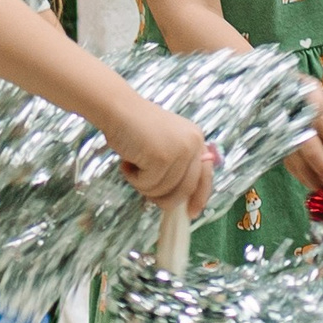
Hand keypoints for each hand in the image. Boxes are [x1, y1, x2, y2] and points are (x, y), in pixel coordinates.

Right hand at [105, 99, 214, 217]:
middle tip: (145, 190)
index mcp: (196, 140)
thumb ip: (177, 165)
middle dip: (164, 198)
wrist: (117, 109)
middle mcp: (193, 144)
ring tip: (132, 165)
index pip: (205, 176)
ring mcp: (180, 151)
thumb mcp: (165, 144)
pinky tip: (127, 162)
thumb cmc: (135, 128)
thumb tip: (182, 200)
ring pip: (164, 190)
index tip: (191, 213)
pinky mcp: (163, 158)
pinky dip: (133, 179)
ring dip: (143, 185)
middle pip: (185, 189)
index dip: (199, 197)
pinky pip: (148, 185)